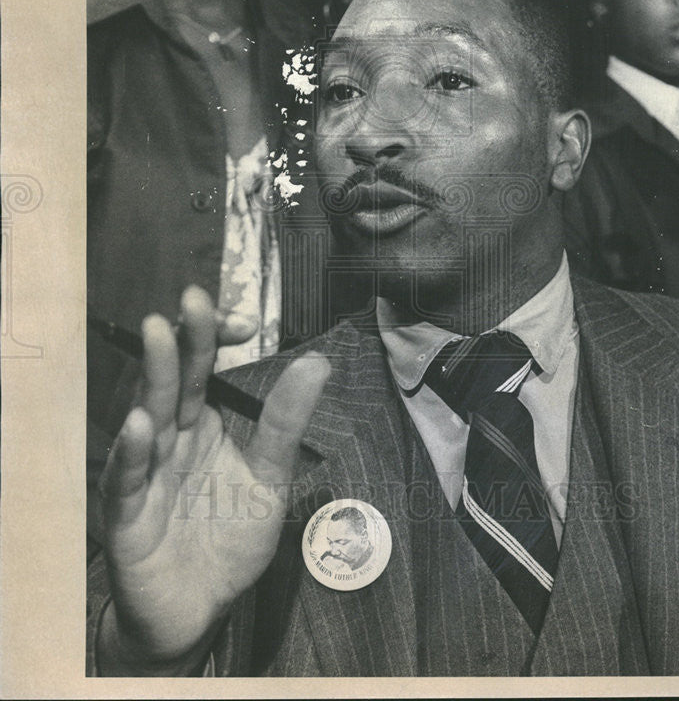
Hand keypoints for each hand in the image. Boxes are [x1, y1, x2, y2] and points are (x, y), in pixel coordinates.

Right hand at [97, 286, 329, 673]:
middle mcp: (170, 440)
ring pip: (148, 418)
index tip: (244, 321)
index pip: (203, 368)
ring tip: (160, 334)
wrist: (198, 612)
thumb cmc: (229, 542)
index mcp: (201, 425)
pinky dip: (130, 454)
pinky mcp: (126, 517)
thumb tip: (318, 361)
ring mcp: (144, 474)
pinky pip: (125, 481)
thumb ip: (285, 423)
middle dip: (183, 341)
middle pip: (175, 382)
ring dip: (152, 377)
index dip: (215, 339)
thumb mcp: (269, 478)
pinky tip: (140, 426)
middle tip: (193, 301)